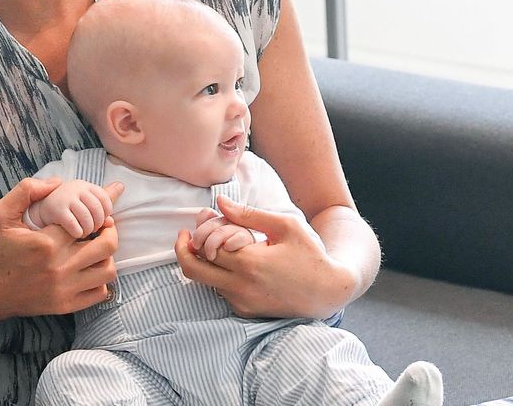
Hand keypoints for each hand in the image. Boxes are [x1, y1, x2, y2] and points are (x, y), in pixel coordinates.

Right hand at [0, 178, 123, 320]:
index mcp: (46, 243)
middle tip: (102, 226)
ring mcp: (65, 289)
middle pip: (107, 245)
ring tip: (95, 248)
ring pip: (108, 270)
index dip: (97, 212)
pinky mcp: (65, 305)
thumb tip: (57, 182)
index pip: (88, 221)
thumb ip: (26, 191)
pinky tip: (89, 270)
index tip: (98, 210)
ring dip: (106, 256)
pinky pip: (100, 293)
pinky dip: (101, 280)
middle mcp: (60, 267)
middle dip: (109, 230)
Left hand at [175, 195, 357, 318]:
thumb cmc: (310, 254)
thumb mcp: (285, 226)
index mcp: (250, 263)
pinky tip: (232, 263)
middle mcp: (241, 286)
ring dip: (204, 263)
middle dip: (183, 251)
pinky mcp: (246, 312)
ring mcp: (242, 302)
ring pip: (206, 281)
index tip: (200, 220)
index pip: (205, 247)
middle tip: (185, 237)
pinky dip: (218, 276)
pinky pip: (220, 292)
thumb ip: (249, 214)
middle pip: (193, 269)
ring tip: (215, 245)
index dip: (198, 232)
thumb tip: (219, 202)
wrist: (329, 291)